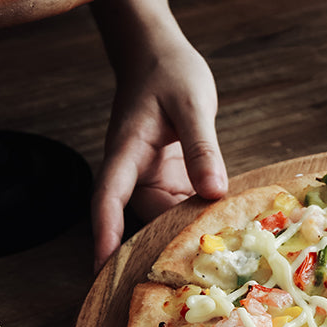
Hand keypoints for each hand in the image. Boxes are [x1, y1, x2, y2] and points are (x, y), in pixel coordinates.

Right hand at [91, 25, 227, 271]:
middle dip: (161, 244)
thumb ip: (202, 149)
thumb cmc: (170, 72)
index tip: (102, 267)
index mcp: (127, 151)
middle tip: (192, 272)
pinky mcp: (168, 177)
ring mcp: (150, 176)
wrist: (158, 54)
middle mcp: (133, 171)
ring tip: (217, 253)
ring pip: (163, 215)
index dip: (106, 233)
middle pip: (140, 217)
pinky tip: (224, 228)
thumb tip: (214, 192)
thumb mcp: (193, 105)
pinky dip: (197, 217)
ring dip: (185, 231)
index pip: (108, 199)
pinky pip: (180, 204)